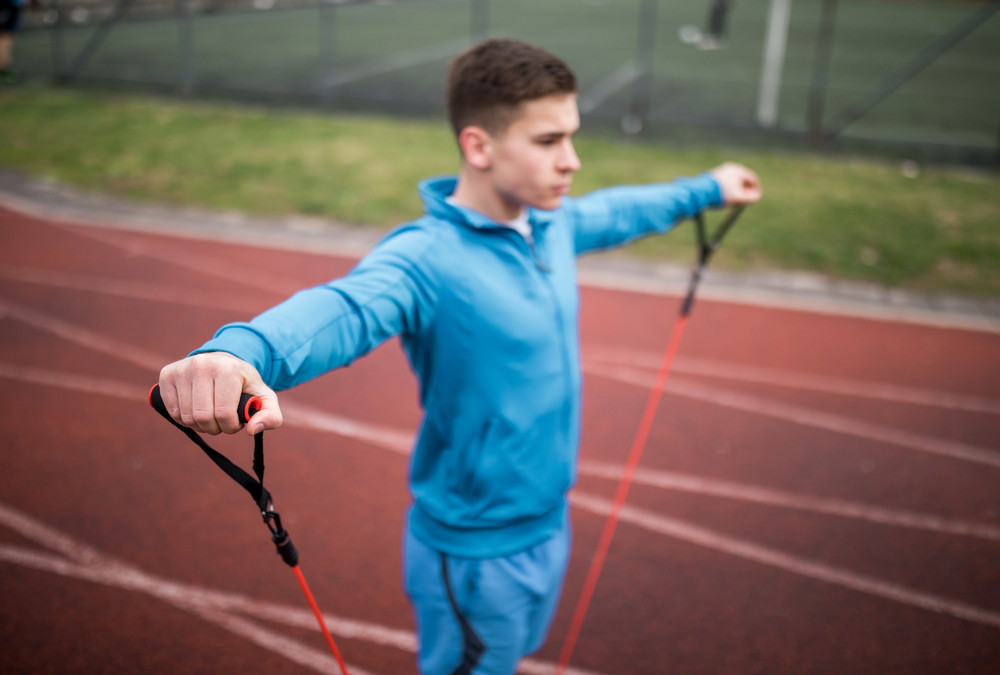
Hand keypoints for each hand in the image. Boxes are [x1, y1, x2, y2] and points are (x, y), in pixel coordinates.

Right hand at [158, 352, 281, 435]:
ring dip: (200, 426)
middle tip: (222, 422)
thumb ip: (271, 416)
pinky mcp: (167, 374)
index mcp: (228, 369)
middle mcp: (202, 364)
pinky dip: (184, 419)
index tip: (236, 422)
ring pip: (186, 417)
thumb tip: (252, 430)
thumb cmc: (244, 384)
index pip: (224, 413)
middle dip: (215, 428)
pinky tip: (195, 410)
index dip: (230, 427)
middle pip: (203, 417)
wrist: (223, 362)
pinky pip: (172, 412)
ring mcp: (182, 368)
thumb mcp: (264, 398)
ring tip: (211, 415)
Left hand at [710, 162, 761, 204]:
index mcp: (738, 171)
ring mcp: (722, 171)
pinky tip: (723, 198)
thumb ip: (751, 198)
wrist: (700, 192)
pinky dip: (728, 189)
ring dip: (736, 191)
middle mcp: (730, 168)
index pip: (752, 179)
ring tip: (732, 202)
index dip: (756, 189)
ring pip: (733, 181)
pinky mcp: (714, 176)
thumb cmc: (720, 195)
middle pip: (743, 179)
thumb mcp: (738, 198)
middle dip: (745, 190)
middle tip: (744, 201)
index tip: (755, 198)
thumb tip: (758, 196)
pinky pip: (725, 182)